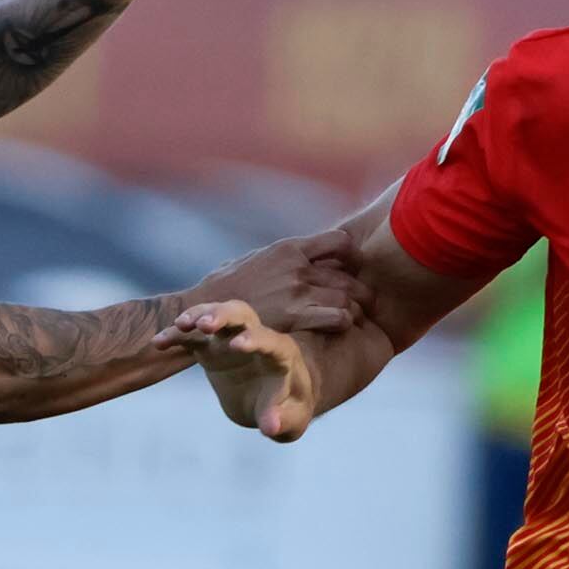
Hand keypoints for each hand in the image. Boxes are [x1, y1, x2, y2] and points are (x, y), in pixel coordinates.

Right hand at [162, 299, 321, 442]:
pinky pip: (192, 336)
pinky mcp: (211, 348)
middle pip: (241, 314)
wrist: (272, 405)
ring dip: (198, 315)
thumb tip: (270, 427)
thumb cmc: (288, 410)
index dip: (255, 340)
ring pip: (215, 315)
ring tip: (180, 325)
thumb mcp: (290, 421)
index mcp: (280, 354)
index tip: (236, 345)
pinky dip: (177, 336)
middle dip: (223, 315)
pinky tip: (158, 344)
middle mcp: (255, 338)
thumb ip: (281, 421)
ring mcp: (230, 340)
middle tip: (204, 324)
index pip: (270, 341)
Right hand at [200, 228, 364, 336]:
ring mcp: (298, 291)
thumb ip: (284, 257)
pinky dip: (345, 322)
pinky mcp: (296, 317)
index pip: (340, 241)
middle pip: (348, 273)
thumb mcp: (257, 259)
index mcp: (289, 248)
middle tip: (363, 301)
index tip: (351, 270)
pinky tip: (340, 327)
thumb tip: (303, 253)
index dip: (352, 256)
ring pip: (348, 296)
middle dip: (360, 288)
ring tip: (355, 316)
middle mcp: (297, 267)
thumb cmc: (228, 287)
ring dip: (355, 307)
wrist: (205, 310)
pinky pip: (338, 317)